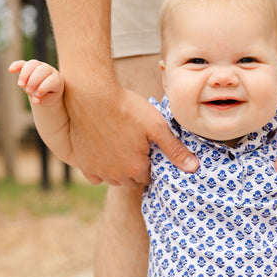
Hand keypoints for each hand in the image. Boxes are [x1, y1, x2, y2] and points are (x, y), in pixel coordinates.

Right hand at [9, 59, 63, 104]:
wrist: (48, 87)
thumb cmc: (50, 94)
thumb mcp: (49, 99)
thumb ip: (43, 100)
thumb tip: (35, 101)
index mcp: (56, 79)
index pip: (51, 81)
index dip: (43, 88)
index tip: (37, 95)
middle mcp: (48, 70)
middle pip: (41, 71)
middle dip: (33, 81)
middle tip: (28, 91)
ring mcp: (38, 65)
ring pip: (32, 64)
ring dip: (24, 74)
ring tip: (20, 85)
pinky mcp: (29, 65)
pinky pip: (22, 63)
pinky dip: (16, 65)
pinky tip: (11, 70)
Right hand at [62, 76, 198, 186]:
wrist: (91, 94)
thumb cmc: (127, 107)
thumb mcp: (157, 126)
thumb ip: (174, 149)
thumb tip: (194, 168)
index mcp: (136, 168)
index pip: (147, 177)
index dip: (149, 164)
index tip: (147, 151)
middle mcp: (116, 175)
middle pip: (131, 181)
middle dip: (135, 170)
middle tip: (135, 150)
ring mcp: (98, 170)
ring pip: (113, 180)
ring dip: (119, 171)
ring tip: (121, 150)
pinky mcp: (82, 163)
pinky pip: (95, 177)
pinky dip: (100, 170)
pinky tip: (104, 154)